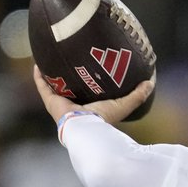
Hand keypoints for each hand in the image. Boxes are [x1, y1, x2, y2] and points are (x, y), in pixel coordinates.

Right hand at [34, 65, 154, 126]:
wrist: (86, 127)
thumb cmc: (104, 118)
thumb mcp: (124, 104)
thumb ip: (138, 95)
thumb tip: (150, 82)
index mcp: (90, 107)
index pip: (88, 93)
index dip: (88, 82)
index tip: (90, 69)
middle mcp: (74, 105)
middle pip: (70, 89)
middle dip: (68, 77)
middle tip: (70, 61)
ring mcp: (60, 103)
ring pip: (54, 86)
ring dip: (51, 75)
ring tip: (51, 59)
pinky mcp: (50, 101)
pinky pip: (42, 86)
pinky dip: (39, 76)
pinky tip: (38, 64)